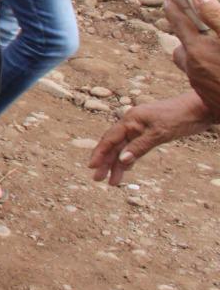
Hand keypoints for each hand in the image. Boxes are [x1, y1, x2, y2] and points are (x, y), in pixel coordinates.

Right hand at [88, 91, 212, 184]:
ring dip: (118, 164)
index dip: (99, 153)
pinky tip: (126, 168)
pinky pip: (134, 147)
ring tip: (112, 181)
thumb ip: (139, 147)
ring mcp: (141, 128)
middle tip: (98, 179)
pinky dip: (129, 158)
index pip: (110, 139)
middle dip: (106, 162)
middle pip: (114, 145)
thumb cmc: (179, 117)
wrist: (199, 108)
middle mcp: (132, 124)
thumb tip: (122, 161)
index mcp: (130, 120)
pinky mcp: (151, 132)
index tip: (91, 167)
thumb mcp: (159, 134)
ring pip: (124, 148)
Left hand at [166, 0, 219, 117]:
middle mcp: (194, 68)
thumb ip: (215, 16)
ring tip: (214, 50)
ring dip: (198, 55)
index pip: (179, 23)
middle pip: (182, 47)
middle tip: (198, 28)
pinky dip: (209, 70)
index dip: (174, 8)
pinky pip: (203, 79)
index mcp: (198, 50)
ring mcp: (201, 85)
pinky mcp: (210, 101)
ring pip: (191, 65)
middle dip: (187, 37)